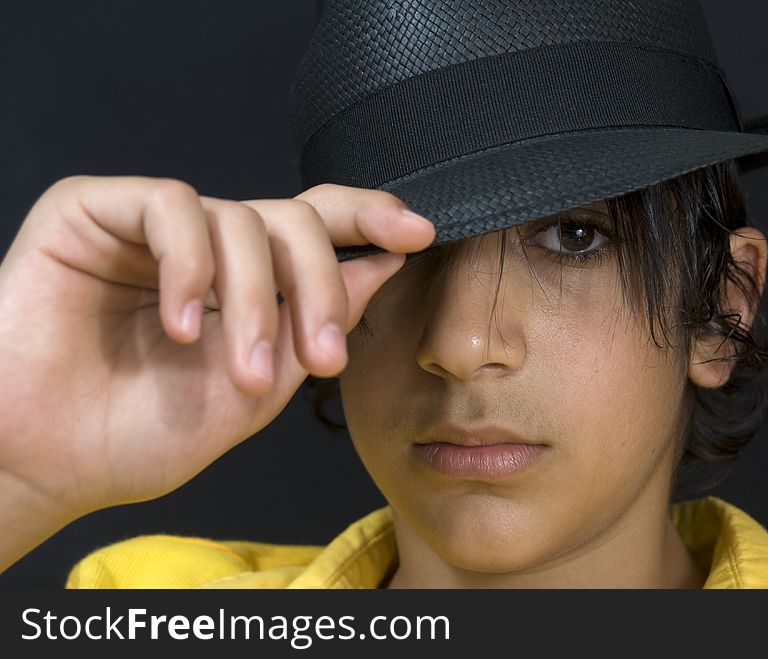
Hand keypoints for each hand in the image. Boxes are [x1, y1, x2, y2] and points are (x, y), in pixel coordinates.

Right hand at [0, 176, 433, 527]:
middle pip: (293, 219)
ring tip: (241, 370)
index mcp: (244, 284)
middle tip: (322, 358)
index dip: (368, 219)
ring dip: (254, 301)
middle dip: (321, 286)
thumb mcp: (254, 389)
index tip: (416, 234)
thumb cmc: (139, 434)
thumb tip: (378, 268)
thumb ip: (312, 327)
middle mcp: (206, 248)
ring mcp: (152, 228)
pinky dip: (191, 267)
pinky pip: (170, 206)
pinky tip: (181, 323)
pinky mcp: (95, 211)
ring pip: (240, 216)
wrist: (46, 462)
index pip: (315, 227)